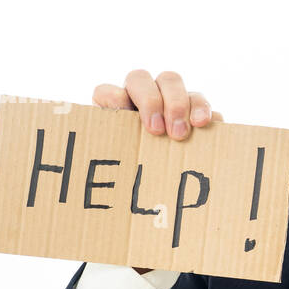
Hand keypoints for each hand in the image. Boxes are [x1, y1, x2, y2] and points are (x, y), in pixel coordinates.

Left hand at [92, 69, 222, 273]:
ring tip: (185, 131)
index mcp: (112, 119)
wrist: (162, 210)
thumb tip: (81, 207)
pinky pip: (199, 100)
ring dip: (179, 102)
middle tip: (159, 132)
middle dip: (152, 100)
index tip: (131, 122)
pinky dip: (203, 109)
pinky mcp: (194, 114)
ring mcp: (167, 105)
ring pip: (171, 81)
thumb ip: (108, 187)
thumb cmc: (132, 200)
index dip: (116, 99)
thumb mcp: (117, 193)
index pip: (106, 92)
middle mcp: (138, 105)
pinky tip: (207, 124)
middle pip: (140, 78)